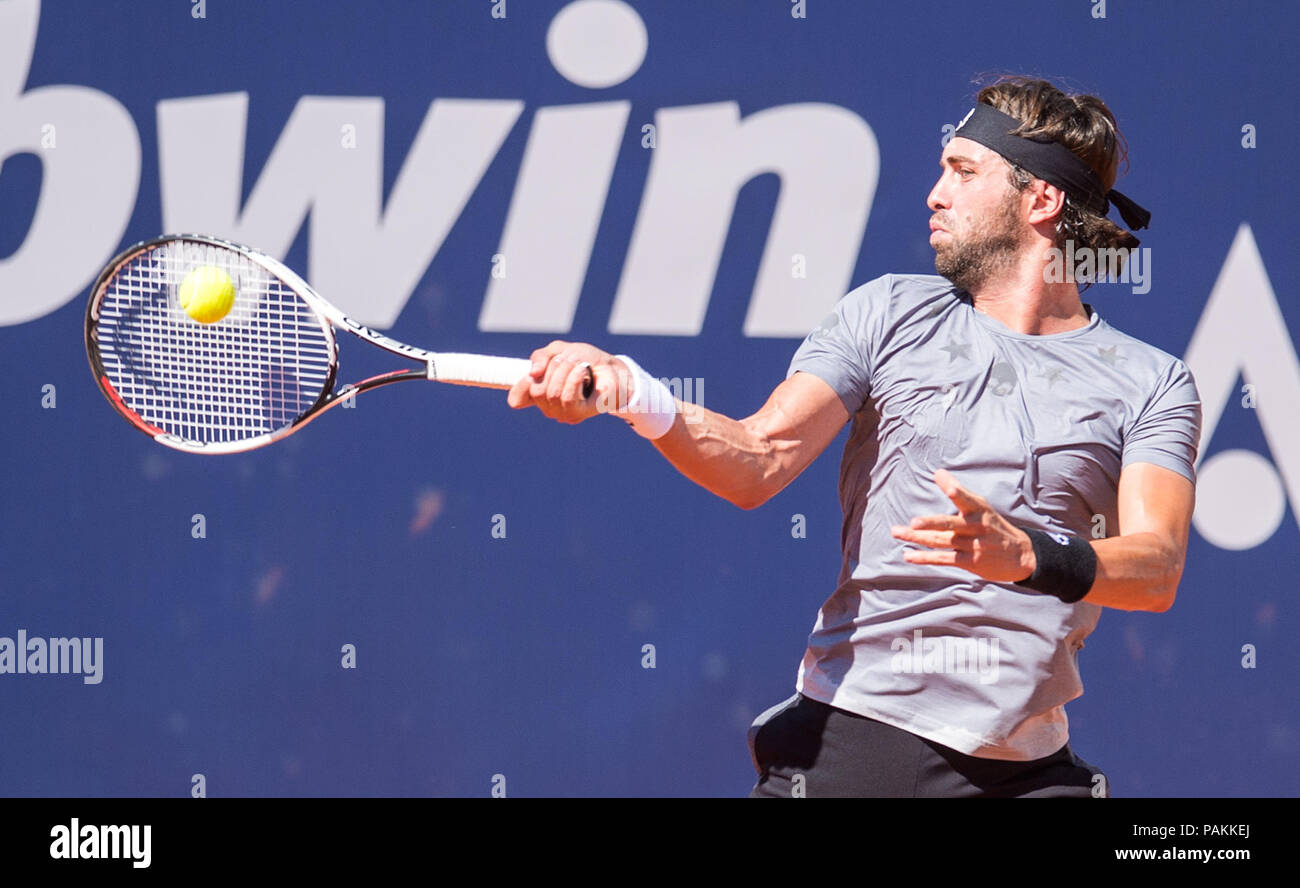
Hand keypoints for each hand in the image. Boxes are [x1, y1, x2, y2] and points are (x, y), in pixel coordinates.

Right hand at [506, 340, 632, 424]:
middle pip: (536, 389)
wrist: (612, 368)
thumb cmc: (586, 362)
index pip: (517, 399)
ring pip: (552, 392)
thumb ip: (541, 357)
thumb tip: (532, 373)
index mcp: (540, 393)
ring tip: (580, 365)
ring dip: (566, 371)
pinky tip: (583, 370)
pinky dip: (574, 378)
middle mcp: (548, 407)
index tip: (531, 374)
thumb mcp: (559, 351)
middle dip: (552, 368)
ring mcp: (563, 413)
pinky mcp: (579, 414)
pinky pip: (567, 397)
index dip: (519, 387)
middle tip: (569, 360)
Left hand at [890, 469, 1036, 582]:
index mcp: (979, 510)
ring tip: (896, 532)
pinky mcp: (969, 562)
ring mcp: (972, 546)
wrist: (1019, 556)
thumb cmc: (993, 525)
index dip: (957, 492)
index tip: (947, 484)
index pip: (966, 499)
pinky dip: (925, 557)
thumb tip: (938, 472)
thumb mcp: (981, 506)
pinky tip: (908, 555)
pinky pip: (943, 559)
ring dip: (917, 538)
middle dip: (931, 524)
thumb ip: (958, 491)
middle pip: (950, 524)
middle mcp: (975, 528)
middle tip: (913, 523)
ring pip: (941, 541)